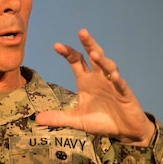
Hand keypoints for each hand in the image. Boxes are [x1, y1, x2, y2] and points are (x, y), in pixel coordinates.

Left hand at [35, 29, 154, 145]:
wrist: (123, 131)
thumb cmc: (101, 120)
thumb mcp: (77, 120)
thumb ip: (59, 118)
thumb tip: (37, 119)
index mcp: (86, 80)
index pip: (76, 61)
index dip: (68, 53)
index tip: (56, 45)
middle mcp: (100, 78)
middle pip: (94, 57)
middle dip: (89, 44)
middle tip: (82, 32)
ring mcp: (113, 85)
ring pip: (109, 67)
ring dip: (102, 60)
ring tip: (94, 54)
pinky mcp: (125, 95)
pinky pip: (121, 85)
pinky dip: (117, 81)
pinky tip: (113, 76)